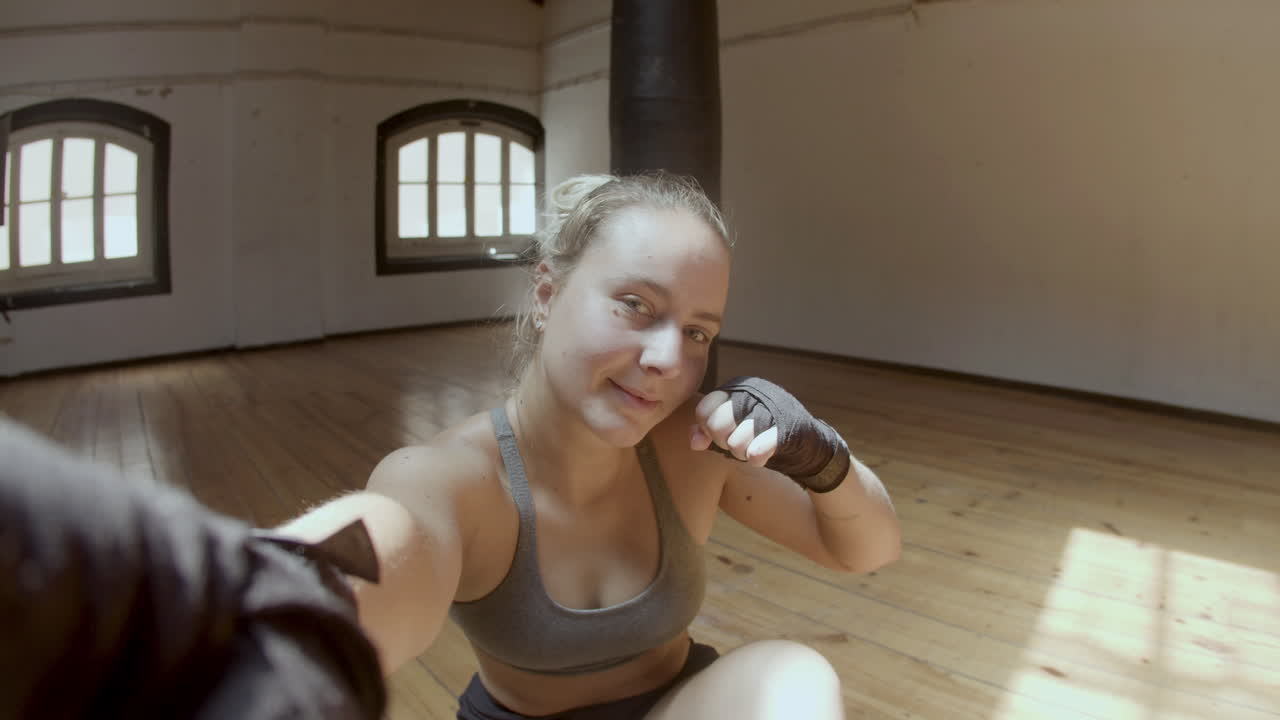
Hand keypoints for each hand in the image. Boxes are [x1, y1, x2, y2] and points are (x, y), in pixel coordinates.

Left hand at [690, 376, 850, 492]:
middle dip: (723, 442)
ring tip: (750, 451)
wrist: (808, 446)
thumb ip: (709, 432)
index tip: (717, 437)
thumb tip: (693, 441)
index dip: (707, 429)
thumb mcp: (732, 432)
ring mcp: (771, 408)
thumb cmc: (763, 437)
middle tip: (734, 445)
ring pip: (737, 441)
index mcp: (738, 389)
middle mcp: (754, 392)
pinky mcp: (787, 428)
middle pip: (718, 423)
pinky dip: (756, 458)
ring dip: (741, 453)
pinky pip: (758, 449)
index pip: (705, 408)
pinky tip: (759, 459)